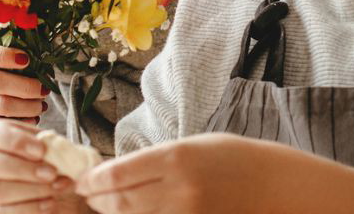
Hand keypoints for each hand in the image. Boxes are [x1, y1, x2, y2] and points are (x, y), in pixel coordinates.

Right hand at [0, 43, 49, 137]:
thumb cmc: (7, 76)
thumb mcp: (10, 62)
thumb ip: (24, 56)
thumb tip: (47, 55)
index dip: (6, 56)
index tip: (27, 59)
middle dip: (25, 86)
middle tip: (44, 89)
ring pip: (3, 105)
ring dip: (28, 106)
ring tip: (42, 106)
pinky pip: (5, 125)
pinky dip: (24, 122)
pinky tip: (34, 118)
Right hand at [0, 119, 78, 212]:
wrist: (62, 187)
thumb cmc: (56, 162)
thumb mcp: (55, 148)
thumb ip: (51, 144)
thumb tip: (53, 146)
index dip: (16, 142)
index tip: (42, 150)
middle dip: (23, 169)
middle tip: (52, 173)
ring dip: (33, 190)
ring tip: (58, 186)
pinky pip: (4, 212)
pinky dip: (32, 207)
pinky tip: (50, 202)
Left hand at [76, 133, 269, 213]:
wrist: (272, 185)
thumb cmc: (230, 159)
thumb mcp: (190, 147)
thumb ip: (154, 161)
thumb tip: (114, 173)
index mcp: (175, 158)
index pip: (118, 175)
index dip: (93, 181)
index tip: (82, 181)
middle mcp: (178, 190)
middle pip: (120, 203)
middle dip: (97, 200)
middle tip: (86, 195)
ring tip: (103, 206)